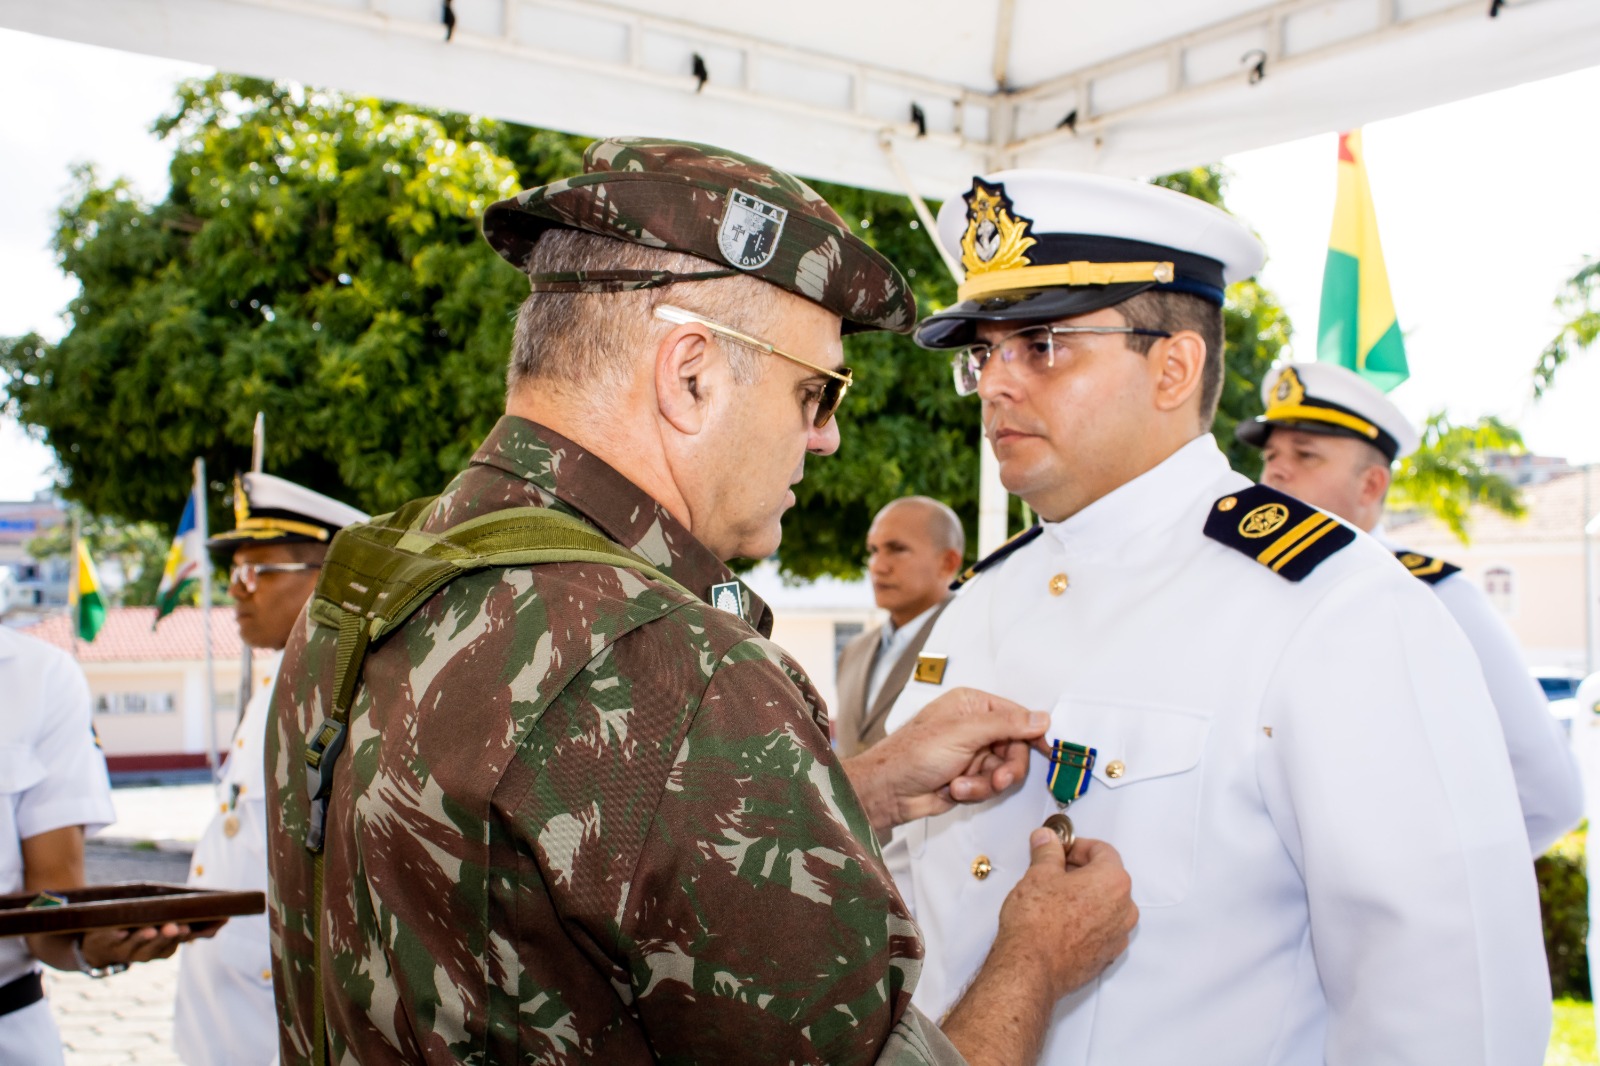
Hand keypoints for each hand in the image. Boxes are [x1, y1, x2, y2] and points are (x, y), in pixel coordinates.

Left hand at [80, 919, 223, 967]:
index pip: (176, 945)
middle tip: (176, 927)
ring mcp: (124, 950)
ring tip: (152, 929)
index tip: (192, 929)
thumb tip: (225, 919)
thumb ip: (190, 925)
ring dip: (144, 939)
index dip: (184, 938)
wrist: (99, 945)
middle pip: (157, 949)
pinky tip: (121, 930)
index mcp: (160, 949)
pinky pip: (111, 940)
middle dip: (167, 938)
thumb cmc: (140, 931)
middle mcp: (144, 953)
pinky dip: (116, 936)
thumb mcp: (164, 927)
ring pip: (136, 947)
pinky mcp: (104, 942)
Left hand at [843, 687, 1049, 832]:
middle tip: (998, 778)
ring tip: (963, 785)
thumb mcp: (963, 733)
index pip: (1016, 715)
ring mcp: (971, 754)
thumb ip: (1005, 725)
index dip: (1033, 733)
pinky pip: (990, 787)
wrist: (888, 791)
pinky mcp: (968, 778)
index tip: (1048, 749)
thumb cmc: (912, 754)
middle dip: (1006, 767)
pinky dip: (976, 792)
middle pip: (1015, 748)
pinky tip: (953, 790)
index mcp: (971, 705)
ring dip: (986, 783)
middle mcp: (973, 727)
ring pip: (1004, 771)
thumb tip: (1040, 718)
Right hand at [994, 832, 1137, 999]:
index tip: (1059, 849)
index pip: (1102, 851)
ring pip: (1106, 904)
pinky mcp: (1107, 955)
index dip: (1077, 846)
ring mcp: (1118, 935)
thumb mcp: (1039, 875)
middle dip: (1081, 870)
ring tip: (1054, 898)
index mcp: (1113, 881)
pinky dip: (1086, 920)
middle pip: (1107, 877)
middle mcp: (1124, 909)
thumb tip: (1047, 840)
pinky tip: (1060, 921)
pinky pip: (1101, 928)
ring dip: (1084, 896)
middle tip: (1053, 870)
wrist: (1032, 968)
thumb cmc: (1038, 923)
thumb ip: (1048, 852)